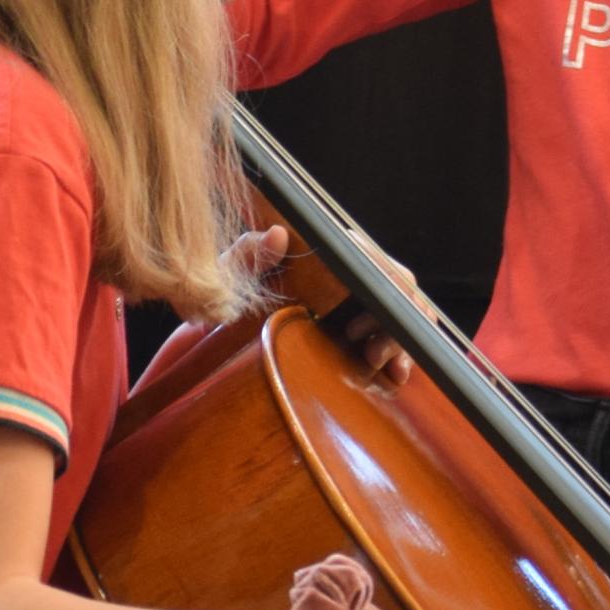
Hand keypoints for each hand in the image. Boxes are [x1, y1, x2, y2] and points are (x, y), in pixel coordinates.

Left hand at [222, 225, 415, 381]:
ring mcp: (348, 299)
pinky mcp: (350, 327)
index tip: (372, 317)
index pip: (371, 259)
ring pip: (399, 311)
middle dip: (394, 319)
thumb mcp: (224, 278)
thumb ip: (245, 255)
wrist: (210, 326)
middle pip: (395, 286)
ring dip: (398, 338)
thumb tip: (277, 235)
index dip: (386, 285)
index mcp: (318, 253)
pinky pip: (390, 335)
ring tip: (374, 361)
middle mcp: (341, 272)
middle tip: (369, 351)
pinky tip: (394, 373)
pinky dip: (399, 353)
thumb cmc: (217, 297)